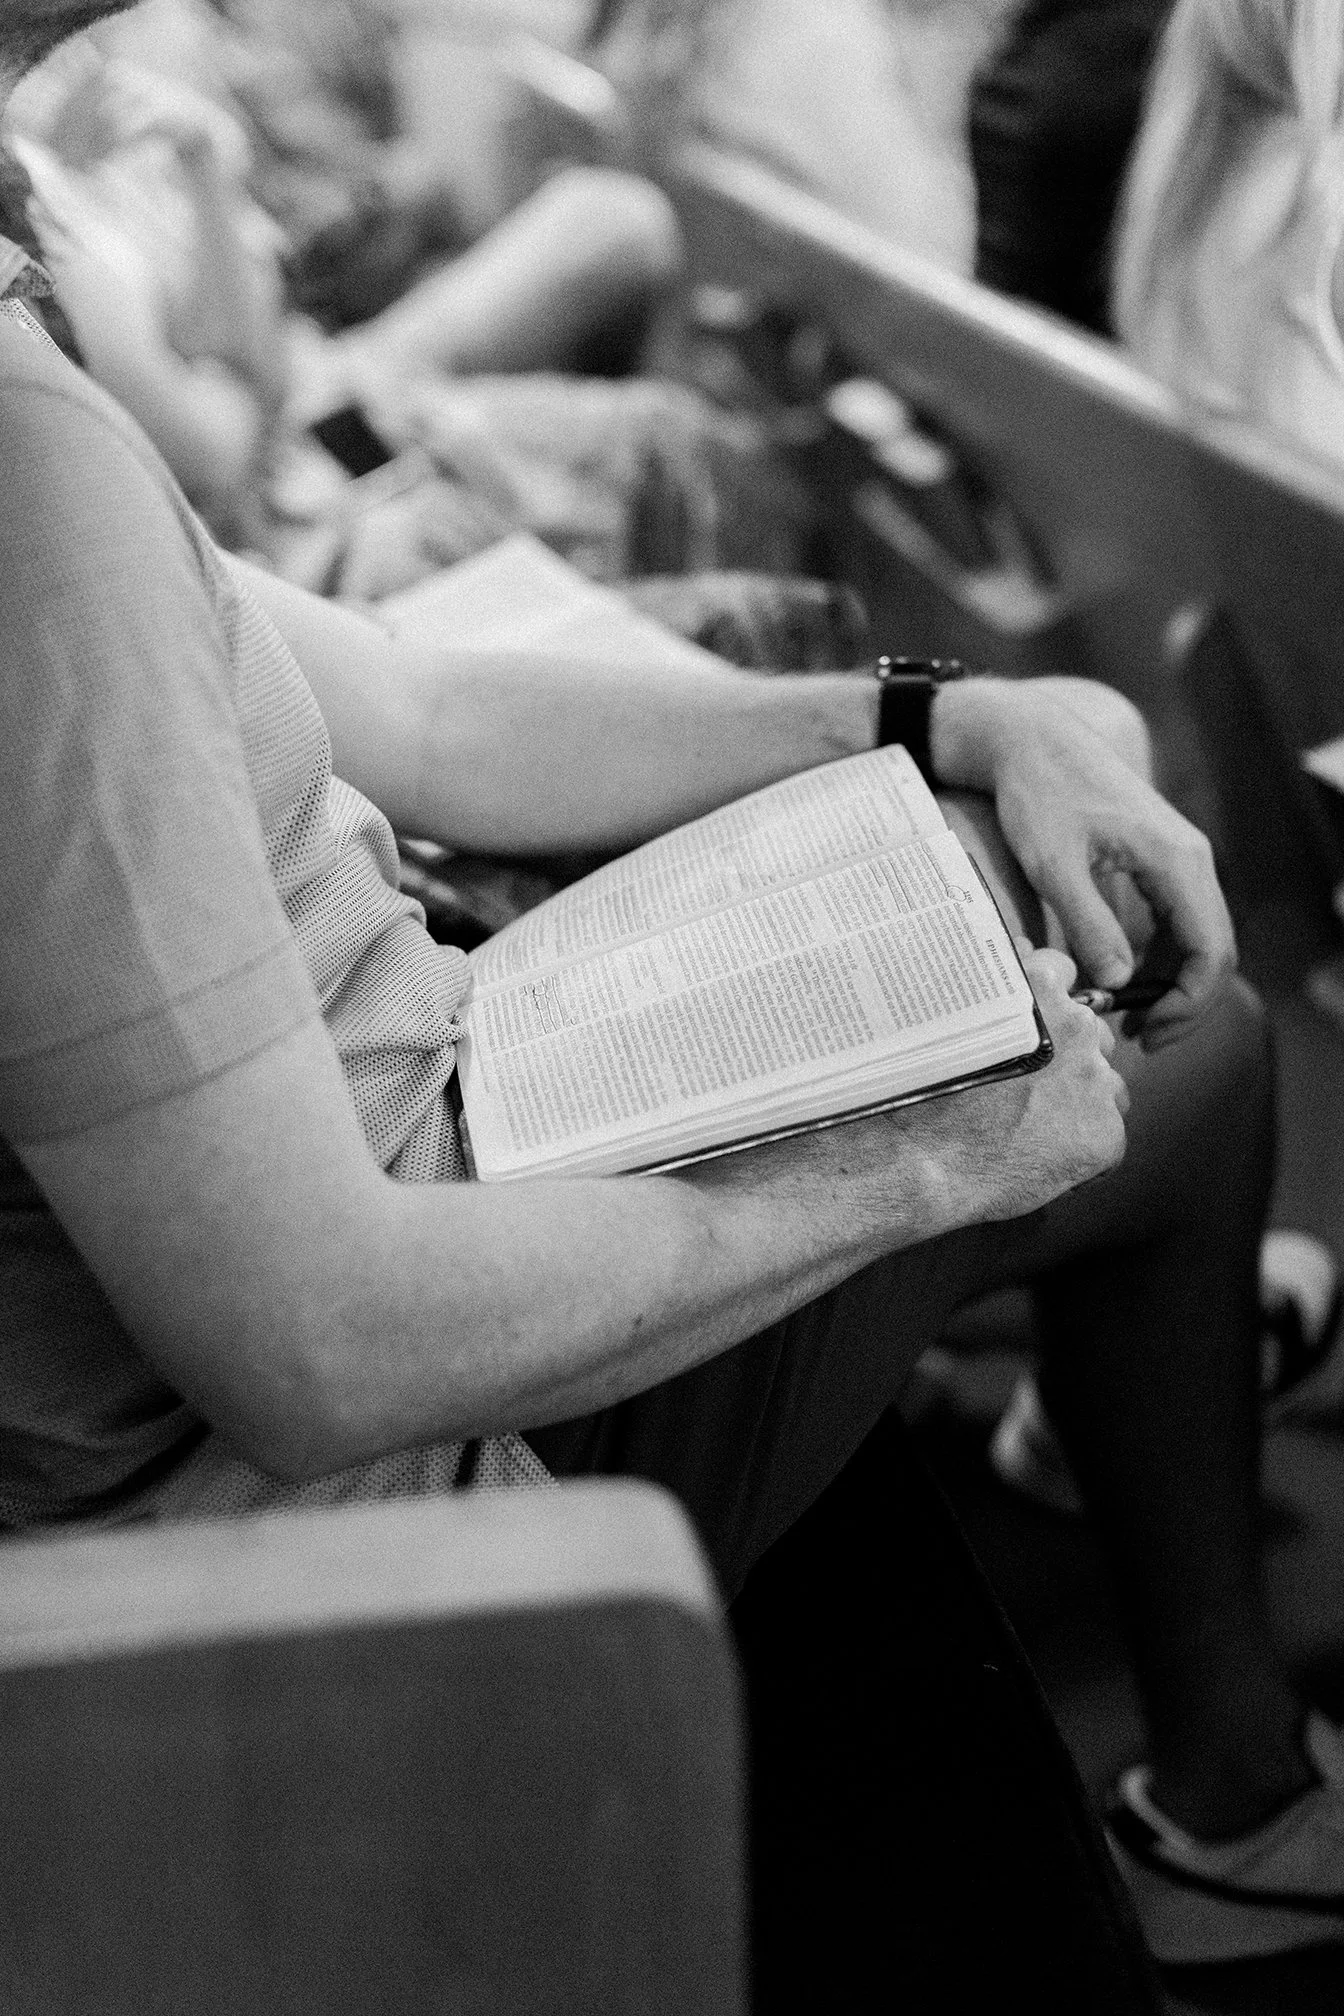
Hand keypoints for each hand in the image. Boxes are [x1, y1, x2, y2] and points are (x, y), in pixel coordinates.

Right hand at [900, 945, 1128, 1226]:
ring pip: (1102, 1084)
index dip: (1042, 1005)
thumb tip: (1009, 961)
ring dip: (1076, 1099)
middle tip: (1021, 1085)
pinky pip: (1105, 1137)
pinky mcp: (1105, 1134)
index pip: (1061, 973)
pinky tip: (1038, 1156)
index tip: (1023, 1027)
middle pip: (1087, 1031)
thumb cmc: (915, 1089)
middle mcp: (1075, 1026)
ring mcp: (1095, 1080)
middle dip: (1064, 1054)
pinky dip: (1079, 1149)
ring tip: (1027, 1124)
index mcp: (1036, 988)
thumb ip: (984, 987)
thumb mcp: (943, 1013)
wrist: (912, 1162)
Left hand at [933, 680, 1235, 1046]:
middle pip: (1214, 949)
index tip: (1146, 1030)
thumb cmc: (1040, 793)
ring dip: (1172, 983)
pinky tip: (1123, 980)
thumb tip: (1117, 980)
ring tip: (1130, 1019)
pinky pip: (1175, 921)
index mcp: (1176, 860)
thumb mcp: (1054, 863)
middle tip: (1140, 1038)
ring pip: (1197, 937)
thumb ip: (1088, 922)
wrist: (1034, 741)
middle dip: (1184, 1002)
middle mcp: (1190, 860)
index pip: (1211, 948)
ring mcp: (1177, 859)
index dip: (1188, 1002)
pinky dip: (1159, 957)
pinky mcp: (1157, 861)